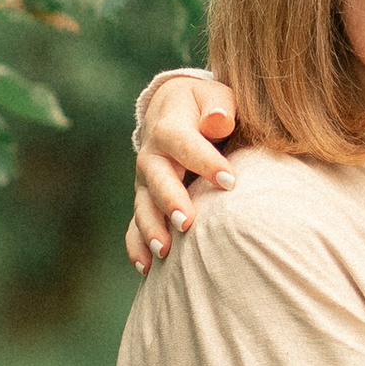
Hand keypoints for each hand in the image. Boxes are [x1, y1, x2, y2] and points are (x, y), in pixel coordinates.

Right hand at [126, 72, 239, 272]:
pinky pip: (134, 225)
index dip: (204, 161)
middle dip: (170, 201)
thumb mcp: (215, 96)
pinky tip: (146, 269)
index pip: (183, 142)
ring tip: (165, 252)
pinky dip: (137, 246)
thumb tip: (219, 120)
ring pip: (143, 205)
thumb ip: (220, 106)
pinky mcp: (145, 200)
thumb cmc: (206, 106)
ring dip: (152, 228)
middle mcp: (152, 155)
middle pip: (156, 178)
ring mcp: (145, 181)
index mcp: (170, 126)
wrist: (174, 110)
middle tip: (187, 223)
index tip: (230, 181)